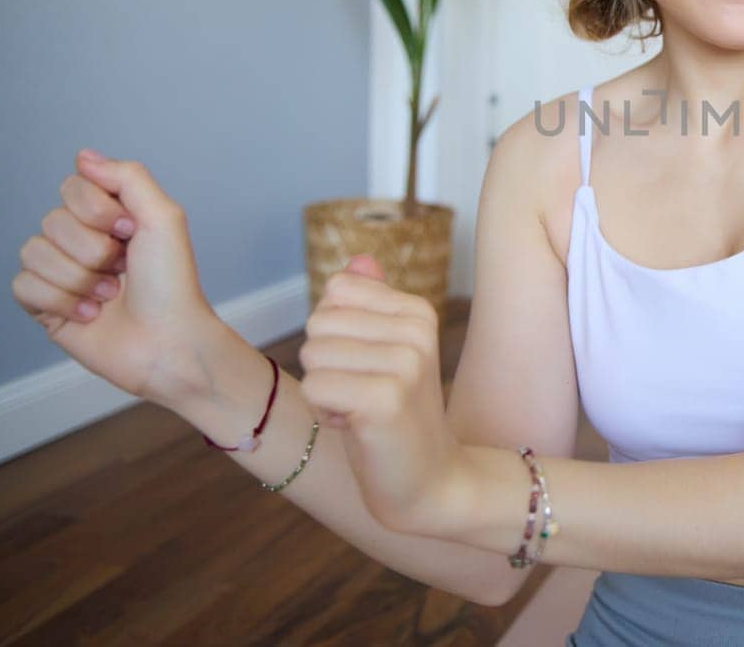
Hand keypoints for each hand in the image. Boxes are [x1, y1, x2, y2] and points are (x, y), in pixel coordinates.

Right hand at [11, 150, 224, 403]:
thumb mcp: (163, 217)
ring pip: (34, 253)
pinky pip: (23, 286)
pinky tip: (91, 314)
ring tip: (110, 295)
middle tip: (123, 268)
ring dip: (80, 278)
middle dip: (93, 250)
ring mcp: (61, 273)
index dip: (97, 210)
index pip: (72, 186)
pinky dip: (61, 301)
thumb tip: (83, 157)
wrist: (167, 340)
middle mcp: (81, 240)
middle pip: (52, 220)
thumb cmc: (172, 284)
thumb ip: (128, 177)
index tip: (129, 229)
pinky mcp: (45, 306)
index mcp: (108, 216)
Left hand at [300, 255, 468, 535]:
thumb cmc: (396, 416)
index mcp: (417, 311)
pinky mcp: (386, 399)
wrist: (431, 481)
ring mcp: (405, 363)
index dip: (334, 334)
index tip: (366, 366)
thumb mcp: (384, 352)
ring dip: (326, 391)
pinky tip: (359, 427)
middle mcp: (417, 329)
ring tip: (363, 411)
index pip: (335, 291)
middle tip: (363, 394)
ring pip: (313, 355)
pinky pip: (315, 387)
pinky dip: (326, 414)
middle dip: (326, 365)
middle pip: (318, 323)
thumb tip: (357, 261)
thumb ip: (370, 304)